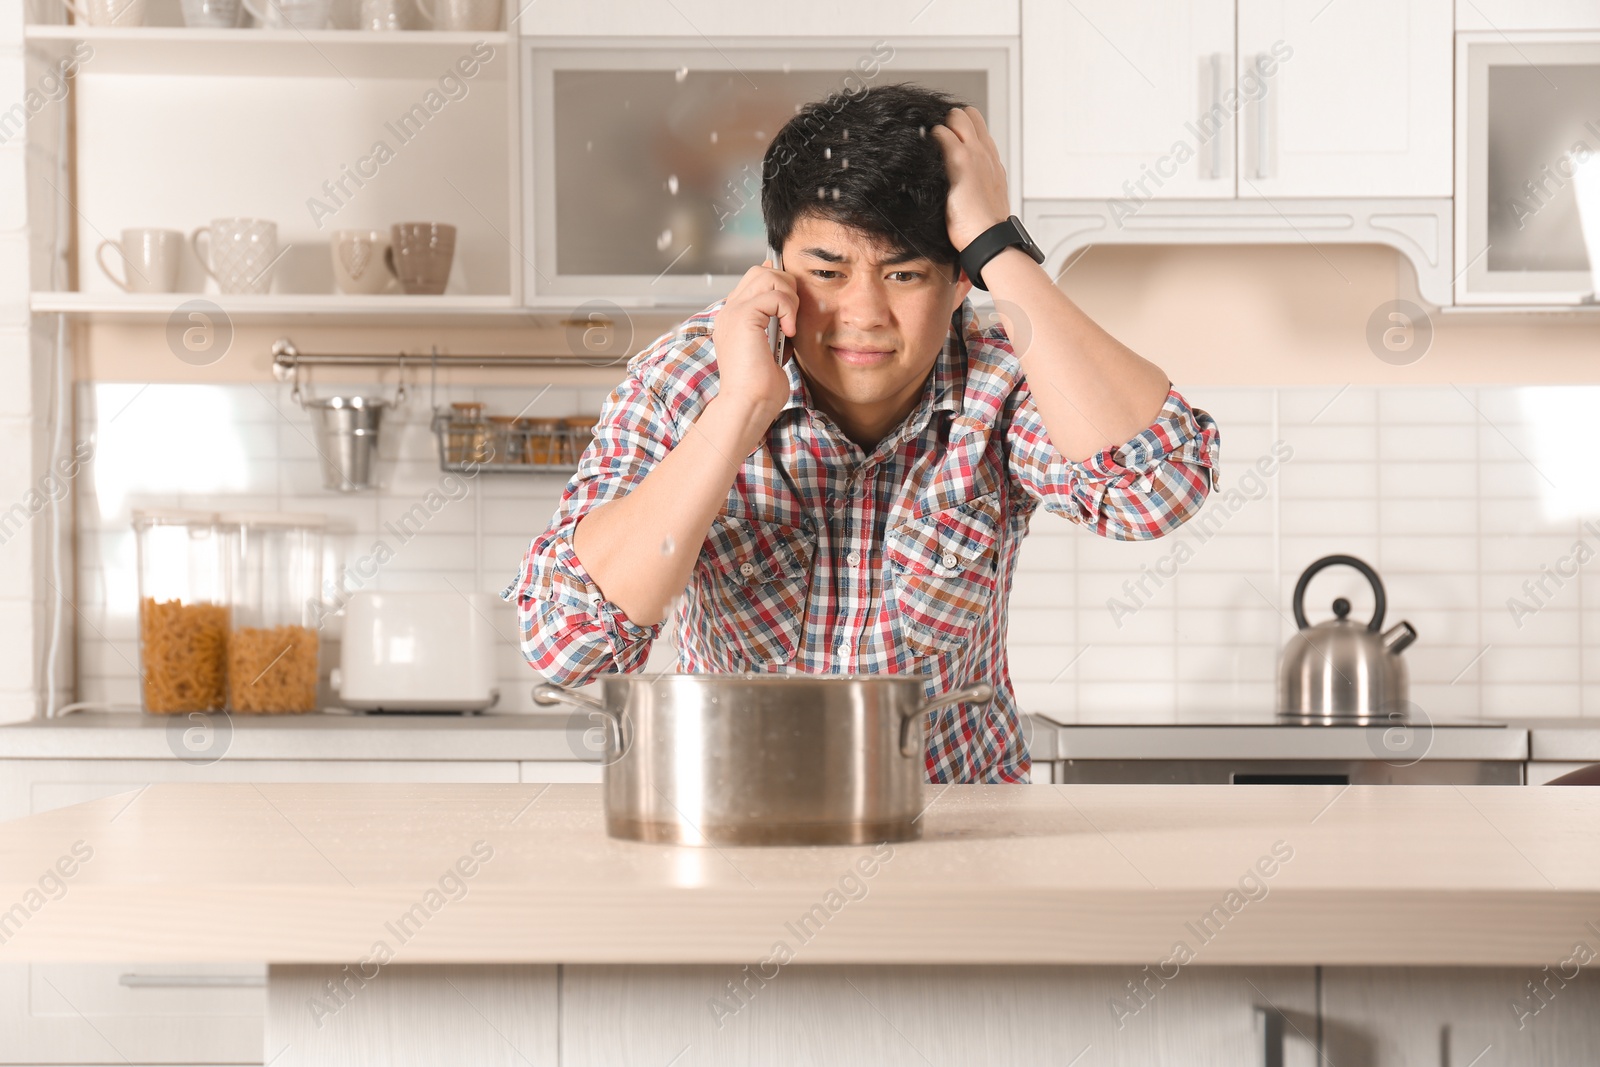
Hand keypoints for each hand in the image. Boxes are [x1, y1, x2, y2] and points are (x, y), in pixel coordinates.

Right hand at [711, 261, 795, 426]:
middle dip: (786, 287)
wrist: (749, 405)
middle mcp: (729, 312)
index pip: (755, 280)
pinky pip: (774, 295)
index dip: (778, 285)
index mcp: (734, 318)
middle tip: (793, 316)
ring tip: (790, 324)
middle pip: (761, 272)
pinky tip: (789, 332)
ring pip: (768, 276)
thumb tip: (789, 315)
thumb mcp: (772, 351)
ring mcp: (733, 312)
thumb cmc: (761, 388)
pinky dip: (788, 310)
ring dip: (788, 297)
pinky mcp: (743, 317)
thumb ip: (776, 329)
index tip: (792, 305)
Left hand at [931, 106, 1011, 251]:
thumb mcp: (985, 198)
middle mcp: (986, 152)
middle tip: (936, 137)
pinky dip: (930, 136)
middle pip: (969, 115)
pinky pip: (942, 133)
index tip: (948, 137)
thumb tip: (961, 185)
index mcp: (992, 161)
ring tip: (928, 143)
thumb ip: (976, 183)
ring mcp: (975, 154)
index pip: (979, 128)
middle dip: (951, 120)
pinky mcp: (960, 160)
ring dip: (941, 125)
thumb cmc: (984, 226)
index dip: (962, 127)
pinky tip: (920, 149)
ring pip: (958, 116)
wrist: (988, 236)